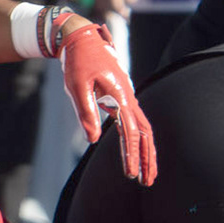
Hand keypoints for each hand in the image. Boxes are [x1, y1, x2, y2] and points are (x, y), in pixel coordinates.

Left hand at [58, 20, 156, 183]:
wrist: (82, 40)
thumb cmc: (77, 63)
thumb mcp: (76, 87)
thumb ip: (86, 112)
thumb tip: (92, 139)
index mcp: (120, 96)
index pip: (131, 132)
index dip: (132, 154)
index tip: (131, 174)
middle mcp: (129, 98)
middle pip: (145, 133)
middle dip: (147, 158)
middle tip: (147, 182)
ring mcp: (128, 98)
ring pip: (144, 128)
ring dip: (146, 151)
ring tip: (146, 173)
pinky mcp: (123, 98)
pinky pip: (136, 122)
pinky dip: (140, 139)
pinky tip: (137, 152)